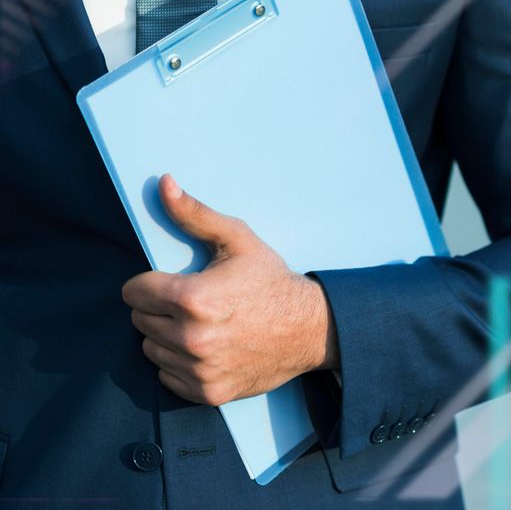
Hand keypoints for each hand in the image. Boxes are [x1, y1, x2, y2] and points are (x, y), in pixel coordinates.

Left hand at [123, 174, 338, 405]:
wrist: (310, 328)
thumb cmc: (271, 280)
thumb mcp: (236, 240)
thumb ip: (194, 214)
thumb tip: (163, 184)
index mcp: (193, 298)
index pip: (132, 292)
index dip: (150, 282)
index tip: (171, 281)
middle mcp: (192, 338)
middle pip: (139, 320)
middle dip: (158, 308)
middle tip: (191, 303)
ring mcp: (199, 369)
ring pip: (150, 349)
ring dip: (166, 336)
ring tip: (199, 324)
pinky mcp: (208, 392)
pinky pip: (167, 377)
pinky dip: (179, 364)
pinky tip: (206, 348)